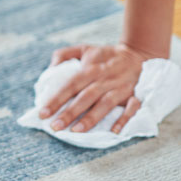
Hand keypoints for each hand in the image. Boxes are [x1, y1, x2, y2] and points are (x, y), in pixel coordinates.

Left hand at [38, 43, 159, 133]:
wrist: (138, 54)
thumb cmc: (106, 55)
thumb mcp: (84, 49)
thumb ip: (64, 55)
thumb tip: (51, 68)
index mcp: (90, 69)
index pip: (70, 85)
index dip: (56, 99)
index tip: (42, 113)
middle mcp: (104, 79)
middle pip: (85, 97)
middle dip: (69, 113)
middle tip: (55, 127)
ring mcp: (120, 88)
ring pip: (105, 104)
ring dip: (91, 118)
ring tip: (76, 131)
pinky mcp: (135, 95)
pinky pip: (131, 108)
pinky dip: (124, 119)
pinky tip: (114, 131)